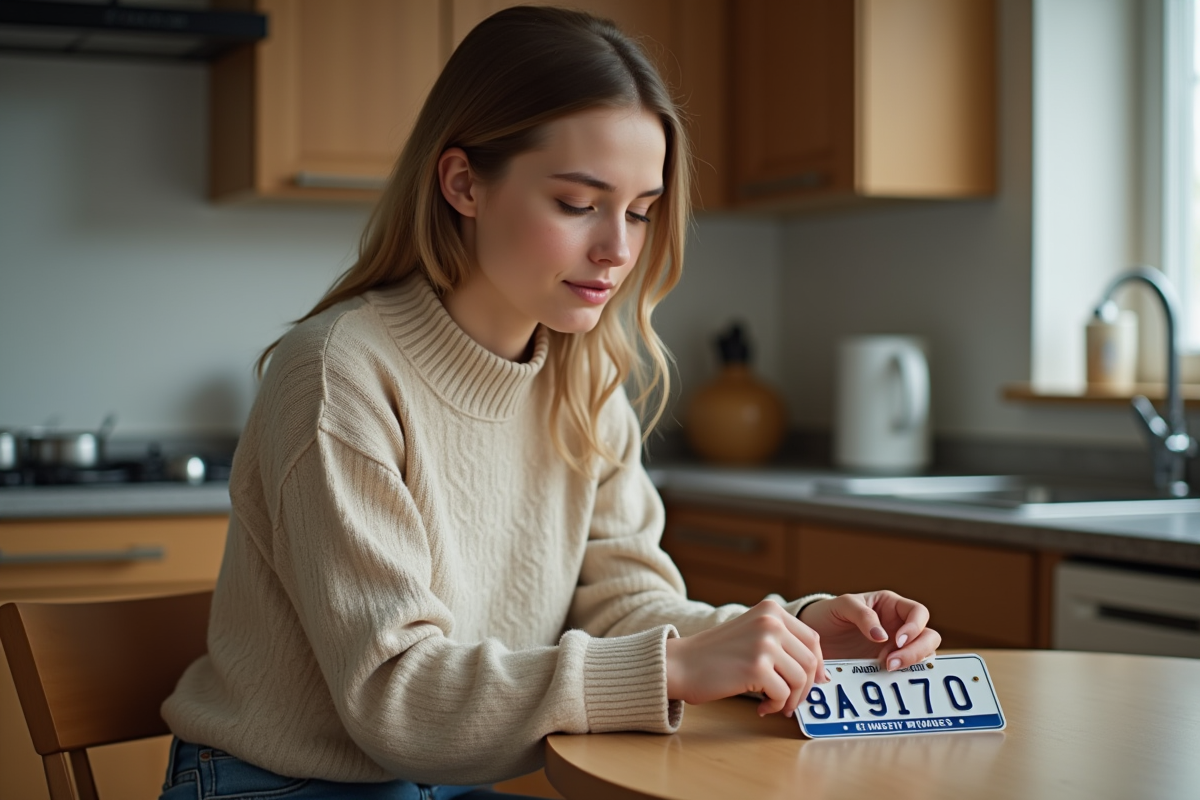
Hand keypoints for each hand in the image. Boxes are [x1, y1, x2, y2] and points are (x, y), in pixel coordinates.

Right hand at [665, 600, 826, 717]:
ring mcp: (764, 643)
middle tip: (791, 701)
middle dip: (805, 687)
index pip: (812, 639)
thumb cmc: (714, 655)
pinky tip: (761, 707)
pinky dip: (775, 706)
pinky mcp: (756, 667)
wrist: (680, 663)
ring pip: (799, 680)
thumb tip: (819, 673)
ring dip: (790, 699)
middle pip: (810, 661)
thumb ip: (781, 642)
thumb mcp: (751, 633)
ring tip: (774, 704)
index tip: (812, 682)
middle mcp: (771, 622)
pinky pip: (782, 694)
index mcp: (771, 610)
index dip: (817, 665)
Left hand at [798, 591, 940, 670]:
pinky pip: (906, 673)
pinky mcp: (888, 666)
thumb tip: (883, 637)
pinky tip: (889, 680)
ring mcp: (896, 648)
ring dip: (911, 664)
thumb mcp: (842, 606)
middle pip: (928, 637)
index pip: (918, 613)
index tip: (896, 640)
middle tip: (891, 662)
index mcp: (892, 606)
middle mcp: (899, 627)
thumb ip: (863, 616)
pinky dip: (903, 677)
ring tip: (887, 669)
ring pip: (923, 656)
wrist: (813, 637)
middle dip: (916, 651)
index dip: (914, 627)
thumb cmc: (829, 614)